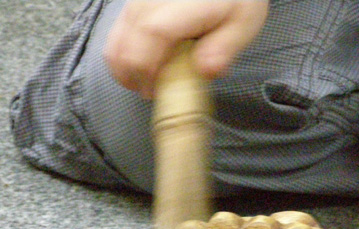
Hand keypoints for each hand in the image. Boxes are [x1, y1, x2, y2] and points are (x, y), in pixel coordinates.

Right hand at [104, 0, 268, 97]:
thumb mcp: (242, 23)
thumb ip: (223, 49)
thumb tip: (204, 71)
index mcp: (179, 6)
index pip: (148, 39)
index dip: (144, 71)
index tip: (152, 90)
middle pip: (124, 42)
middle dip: (130, 74)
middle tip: (149, 90)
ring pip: (115, 37)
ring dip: (124, 65)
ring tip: (144, 79)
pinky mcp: (136, 1)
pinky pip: (119, 29)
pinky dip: (124, 50)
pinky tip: (143, 60)